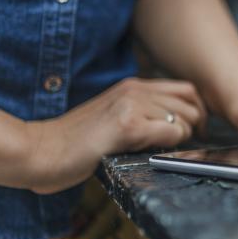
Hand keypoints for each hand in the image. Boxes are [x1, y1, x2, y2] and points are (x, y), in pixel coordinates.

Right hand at [24, 78, 206, 193]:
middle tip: (178, 145)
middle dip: (193, 128)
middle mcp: (135, 89)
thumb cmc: (74, 144)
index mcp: (133, 86)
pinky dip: (168, 145)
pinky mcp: (128, 125)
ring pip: (185, 120)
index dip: (197, 112)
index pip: (187, 90)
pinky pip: (172, 133)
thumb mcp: (114, 117)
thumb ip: (144, 114)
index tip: (194, 132)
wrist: (40, 152)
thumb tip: (181, 125)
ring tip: (154, 148)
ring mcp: (132, 104)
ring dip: (179, 139)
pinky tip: (145, 150)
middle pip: (192, 104)